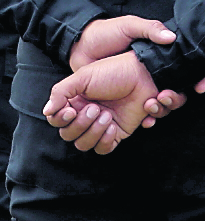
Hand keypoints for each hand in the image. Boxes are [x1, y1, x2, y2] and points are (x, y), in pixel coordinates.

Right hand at [43, 52, 166, 153]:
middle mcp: (85, 115)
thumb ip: (60, 92)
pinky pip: (104, 148)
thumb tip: (46, 112)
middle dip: (80, 124)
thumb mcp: (83, 77)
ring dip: (93, 132)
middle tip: (96, 108)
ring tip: (106, 115)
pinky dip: (105, 141)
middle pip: (68, 135)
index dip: (60, 120)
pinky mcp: (117, 132)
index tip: (70, 111)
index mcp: (74, 102)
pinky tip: (113, 126)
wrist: (143, 75)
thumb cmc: (113, 72)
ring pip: (84, 144)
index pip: (56, 121)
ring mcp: (101, 125)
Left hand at [69, 15, 198, 118]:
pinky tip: (144, 120)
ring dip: (160, 111)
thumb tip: (172, 37)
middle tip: (164, 96)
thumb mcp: (130, 26)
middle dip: (175, 100)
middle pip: (175, 95)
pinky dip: (145, 120)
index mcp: (157, 60)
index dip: (197, 80)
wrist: (80, 45)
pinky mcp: (119, 105)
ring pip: (159, 109)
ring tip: (151, 105)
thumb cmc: (107, 33)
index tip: (200, 87)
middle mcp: (150, 78)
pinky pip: (137, 118)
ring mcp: (136, 93)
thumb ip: (150, 30)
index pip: (184, 72)